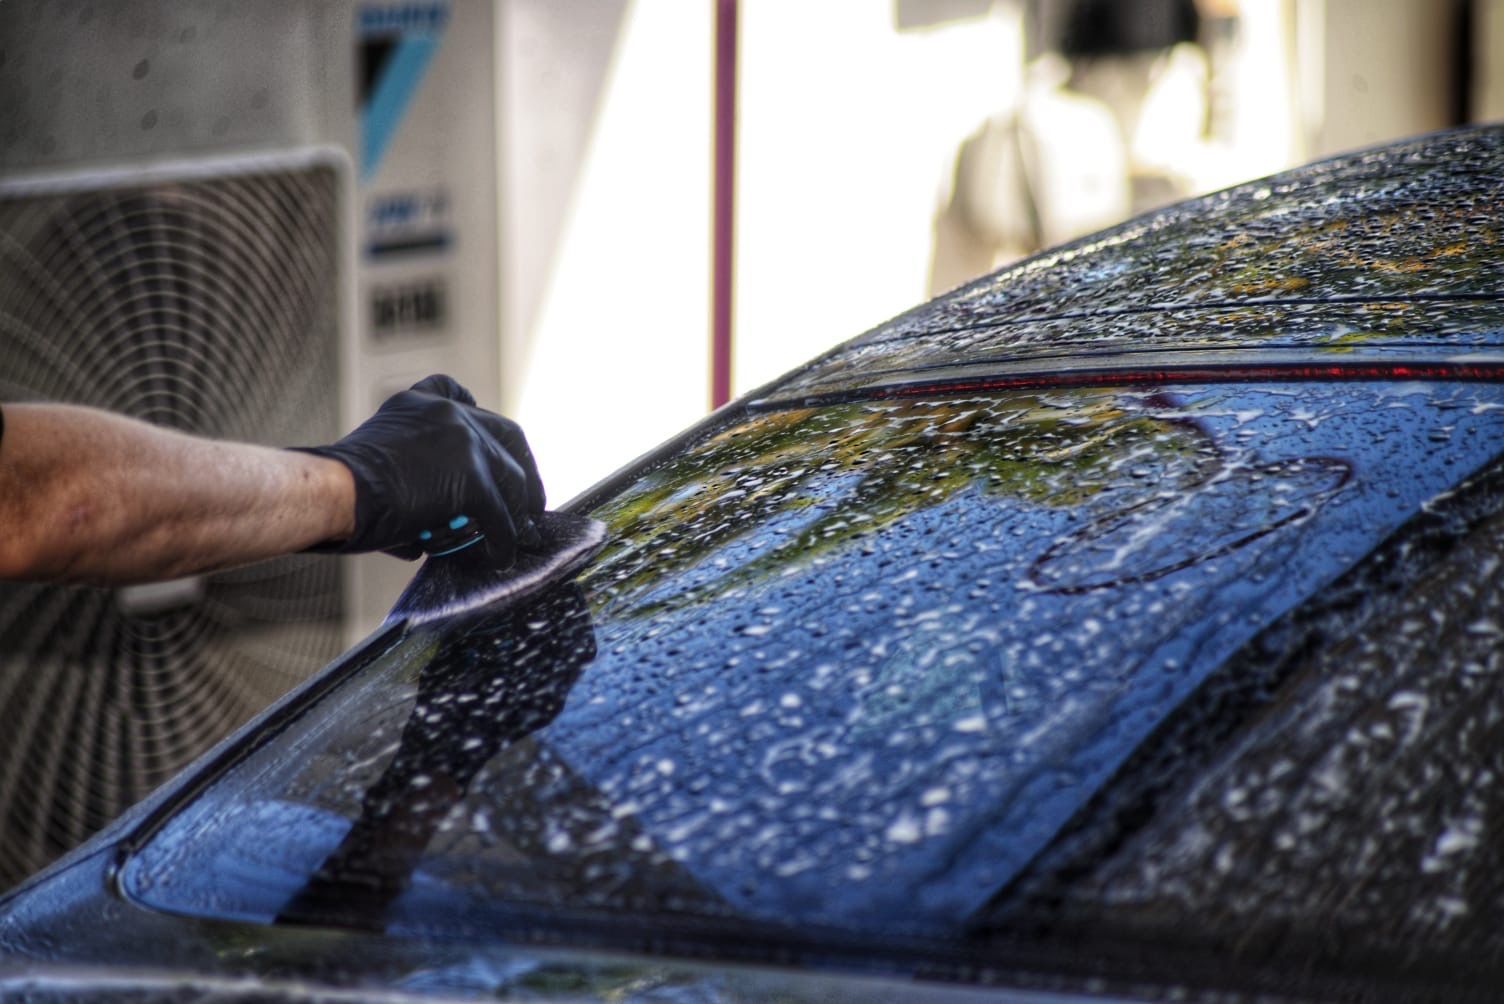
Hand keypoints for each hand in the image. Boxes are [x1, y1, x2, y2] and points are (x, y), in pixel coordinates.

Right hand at [295, 375, 544, 564]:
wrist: (332, 491)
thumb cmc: (337, 488)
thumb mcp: (375, 461)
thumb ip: (410, 478)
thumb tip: (423, 531)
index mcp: (420, 404)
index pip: (461, 397)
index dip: (482, 421)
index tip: (492, 440)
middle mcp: (449, 415)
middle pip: (507, 436)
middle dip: (524, 469)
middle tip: (529, 498)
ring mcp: (466, 444)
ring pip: (511, 479)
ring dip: (519, 511)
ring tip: (522, 535)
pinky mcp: (473, 480)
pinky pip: (501, 517)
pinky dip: (504, 541)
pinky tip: (500, 557)